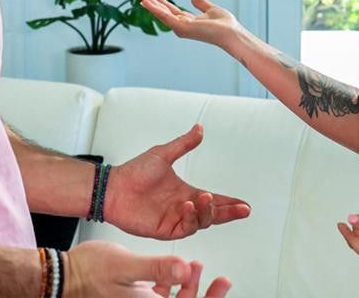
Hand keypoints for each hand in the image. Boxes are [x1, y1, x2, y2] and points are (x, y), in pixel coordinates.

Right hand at [65, 241, 230, 296]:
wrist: (62, 275)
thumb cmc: (87, 272)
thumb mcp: (125, 267)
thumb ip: (157, 269)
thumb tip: (186, 270)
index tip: (222, 284)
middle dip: (205, 295)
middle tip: (222, 281)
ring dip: (190, 287)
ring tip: (199, 267)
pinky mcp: (136, 297)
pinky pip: (162, 296)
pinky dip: (174, 284)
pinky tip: (180, 268)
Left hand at [106, 124, 250, 238]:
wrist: (112, 187)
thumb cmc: (134, 172)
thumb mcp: (163, 154)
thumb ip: (183, 144)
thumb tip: (200, 129)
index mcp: (186, 192)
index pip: (214, 200)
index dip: (230, 203)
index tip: (245, 204)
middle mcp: (184, 208)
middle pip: (213, 214)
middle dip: (229, 212)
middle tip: (242, 209)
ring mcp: (175, 220)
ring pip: (201, 221)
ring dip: (208, 211)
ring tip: (206, 197)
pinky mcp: (164, 230)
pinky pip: (184, 227)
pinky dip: (189, 217)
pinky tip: (188, 205)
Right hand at [132, 0, 240, 48]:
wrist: (231, 32)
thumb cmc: (224, 25)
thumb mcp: (211, 9)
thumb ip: (201, 4)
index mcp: (185, 20)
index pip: (166, 7)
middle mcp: (179, 24)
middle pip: (159, 8)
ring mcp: (179, 27)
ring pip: (159, 11)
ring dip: (147, 0)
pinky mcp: (181, 27)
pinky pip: (165, 16)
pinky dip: (154, 9)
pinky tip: (145, 1)